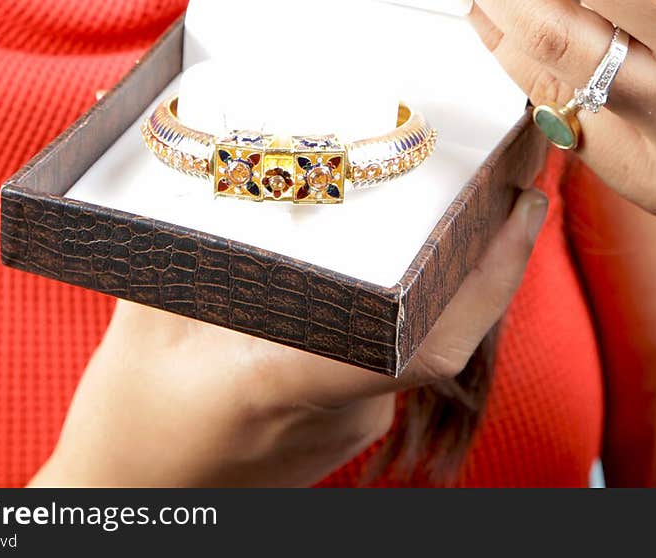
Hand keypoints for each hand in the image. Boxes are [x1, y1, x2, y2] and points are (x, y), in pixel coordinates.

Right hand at [29, 183, 547, 487]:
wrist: (130, 507)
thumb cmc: (131, 424)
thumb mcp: (147, 319)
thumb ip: (183, 238)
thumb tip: (193, 149)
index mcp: (298, 380)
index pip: (424, 339)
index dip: (489, 276)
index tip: (525, 208)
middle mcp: (347, 409)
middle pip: (439, 321)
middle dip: (484, 247)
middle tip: (512, 165)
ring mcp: (353, 424)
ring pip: (420, 333)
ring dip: (449, 269)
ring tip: (468, 189)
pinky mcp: (346, 423)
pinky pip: (394, 347)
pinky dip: (410, 295)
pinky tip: (399, 248)